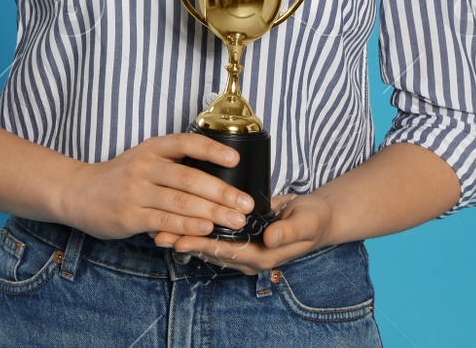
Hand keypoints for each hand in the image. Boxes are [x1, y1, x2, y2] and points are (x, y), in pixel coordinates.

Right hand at [58, 133, 258, 240]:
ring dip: (212, 213)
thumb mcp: (144, 160)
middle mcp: (144, 166)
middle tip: (246, 204)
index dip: (212, 149)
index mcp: (151, 148)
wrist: (78, 193)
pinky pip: (165, 222)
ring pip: (181, 201)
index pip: (186, 142)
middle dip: (222, 192)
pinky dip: (188, 227)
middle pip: (189, 177)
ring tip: (235, 221)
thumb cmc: (120, 178)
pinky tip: (205, 230)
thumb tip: (218, 179)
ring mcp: (136, 191)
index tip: (236, 159)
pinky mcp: (130, 215)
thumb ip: (174, 166)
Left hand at [148, 192, 335, 274]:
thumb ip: (288, 231)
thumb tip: (270, 239)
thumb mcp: (306, 222)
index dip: (204, 245)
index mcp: (265, 256)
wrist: (317, 217)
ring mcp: (244, 250)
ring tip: (158, 228)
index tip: (182, 238)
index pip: (228, 253)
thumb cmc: (313, 219)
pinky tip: (176, 221)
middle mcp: (250, 257)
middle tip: (159, 234)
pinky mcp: (239, 239)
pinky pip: (213, 238)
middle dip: (186, 242)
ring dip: (185, 237)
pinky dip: (195, 230)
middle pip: (212, 252)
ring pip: (209, 247)